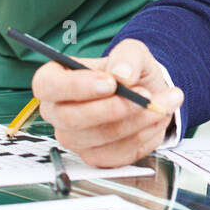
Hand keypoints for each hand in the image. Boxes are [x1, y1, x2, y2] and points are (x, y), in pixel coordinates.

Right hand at [32, 39, 183, 168]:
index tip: (110, 83)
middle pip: (71, 118)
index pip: (47, 86)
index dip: (76, 87)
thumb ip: (127, 56)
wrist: (147, 93)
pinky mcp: (95, 157)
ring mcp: (75, 139)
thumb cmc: (129, 71)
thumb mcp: (132, 51)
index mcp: (56, 80)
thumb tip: (122, 74)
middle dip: (113, 108)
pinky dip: (143, 136)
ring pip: (99, 137)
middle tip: (145, 96)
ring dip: (137, 121)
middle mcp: (58, 112)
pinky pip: (117, 154)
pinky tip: (156, 120)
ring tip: (162, 103)